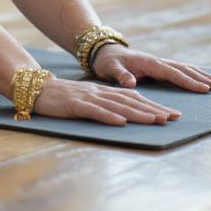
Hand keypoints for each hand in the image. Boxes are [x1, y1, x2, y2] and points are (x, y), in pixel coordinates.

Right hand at [30, 75, 181, 126]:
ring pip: (117, 105)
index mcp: (103, 92)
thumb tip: (127, 112)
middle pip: (130, 101)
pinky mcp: (75, 105)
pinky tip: (121, 122)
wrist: (37, 88)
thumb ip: (106, 102)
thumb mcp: (88, 98)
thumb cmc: (62, 97)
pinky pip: (94, 111)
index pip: (133, 98)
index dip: (153, 106)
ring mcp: (88, 98)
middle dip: (153, 109)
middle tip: (173, 117)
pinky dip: (109, 116)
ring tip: (155, 120)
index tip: (172, 114)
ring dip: (137, 113)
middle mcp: (99, 93)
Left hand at [91, 43, 210, 92]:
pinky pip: (181, 71)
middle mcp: (158, 61)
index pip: (172, 73)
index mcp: (149, 63)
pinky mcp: (160, 67)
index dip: (188, 81)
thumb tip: (130, 83)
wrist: (103, 50)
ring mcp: (160, 63)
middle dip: (205, 78)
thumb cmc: (107, 61)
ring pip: (186, 69)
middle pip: (185, 69)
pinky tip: (206, 80)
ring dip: (205, 76)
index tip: (205, 89)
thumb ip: (120, 75)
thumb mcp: (109, 68)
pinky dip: (196, 75)